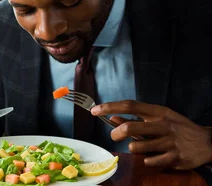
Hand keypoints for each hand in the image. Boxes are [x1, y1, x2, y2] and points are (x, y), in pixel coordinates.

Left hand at [91, 100, 211, 169]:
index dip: (110, 107)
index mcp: (159, 112)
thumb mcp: (159, 118)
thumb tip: (112, 118)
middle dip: (116, 134)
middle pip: (129, 128)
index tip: (95, 110)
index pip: (130, 106)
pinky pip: (149, 161)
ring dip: (133, 149)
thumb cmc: (178, 128)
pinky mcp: (174, 157)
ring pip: (137, 147)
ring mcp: (169, 142)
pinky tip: (155, 156)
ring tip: (141, 147)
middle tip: (115, 136)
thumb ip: (136, 119)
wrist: (207, 142)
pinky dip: (147, 160)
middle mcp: (164, 125)